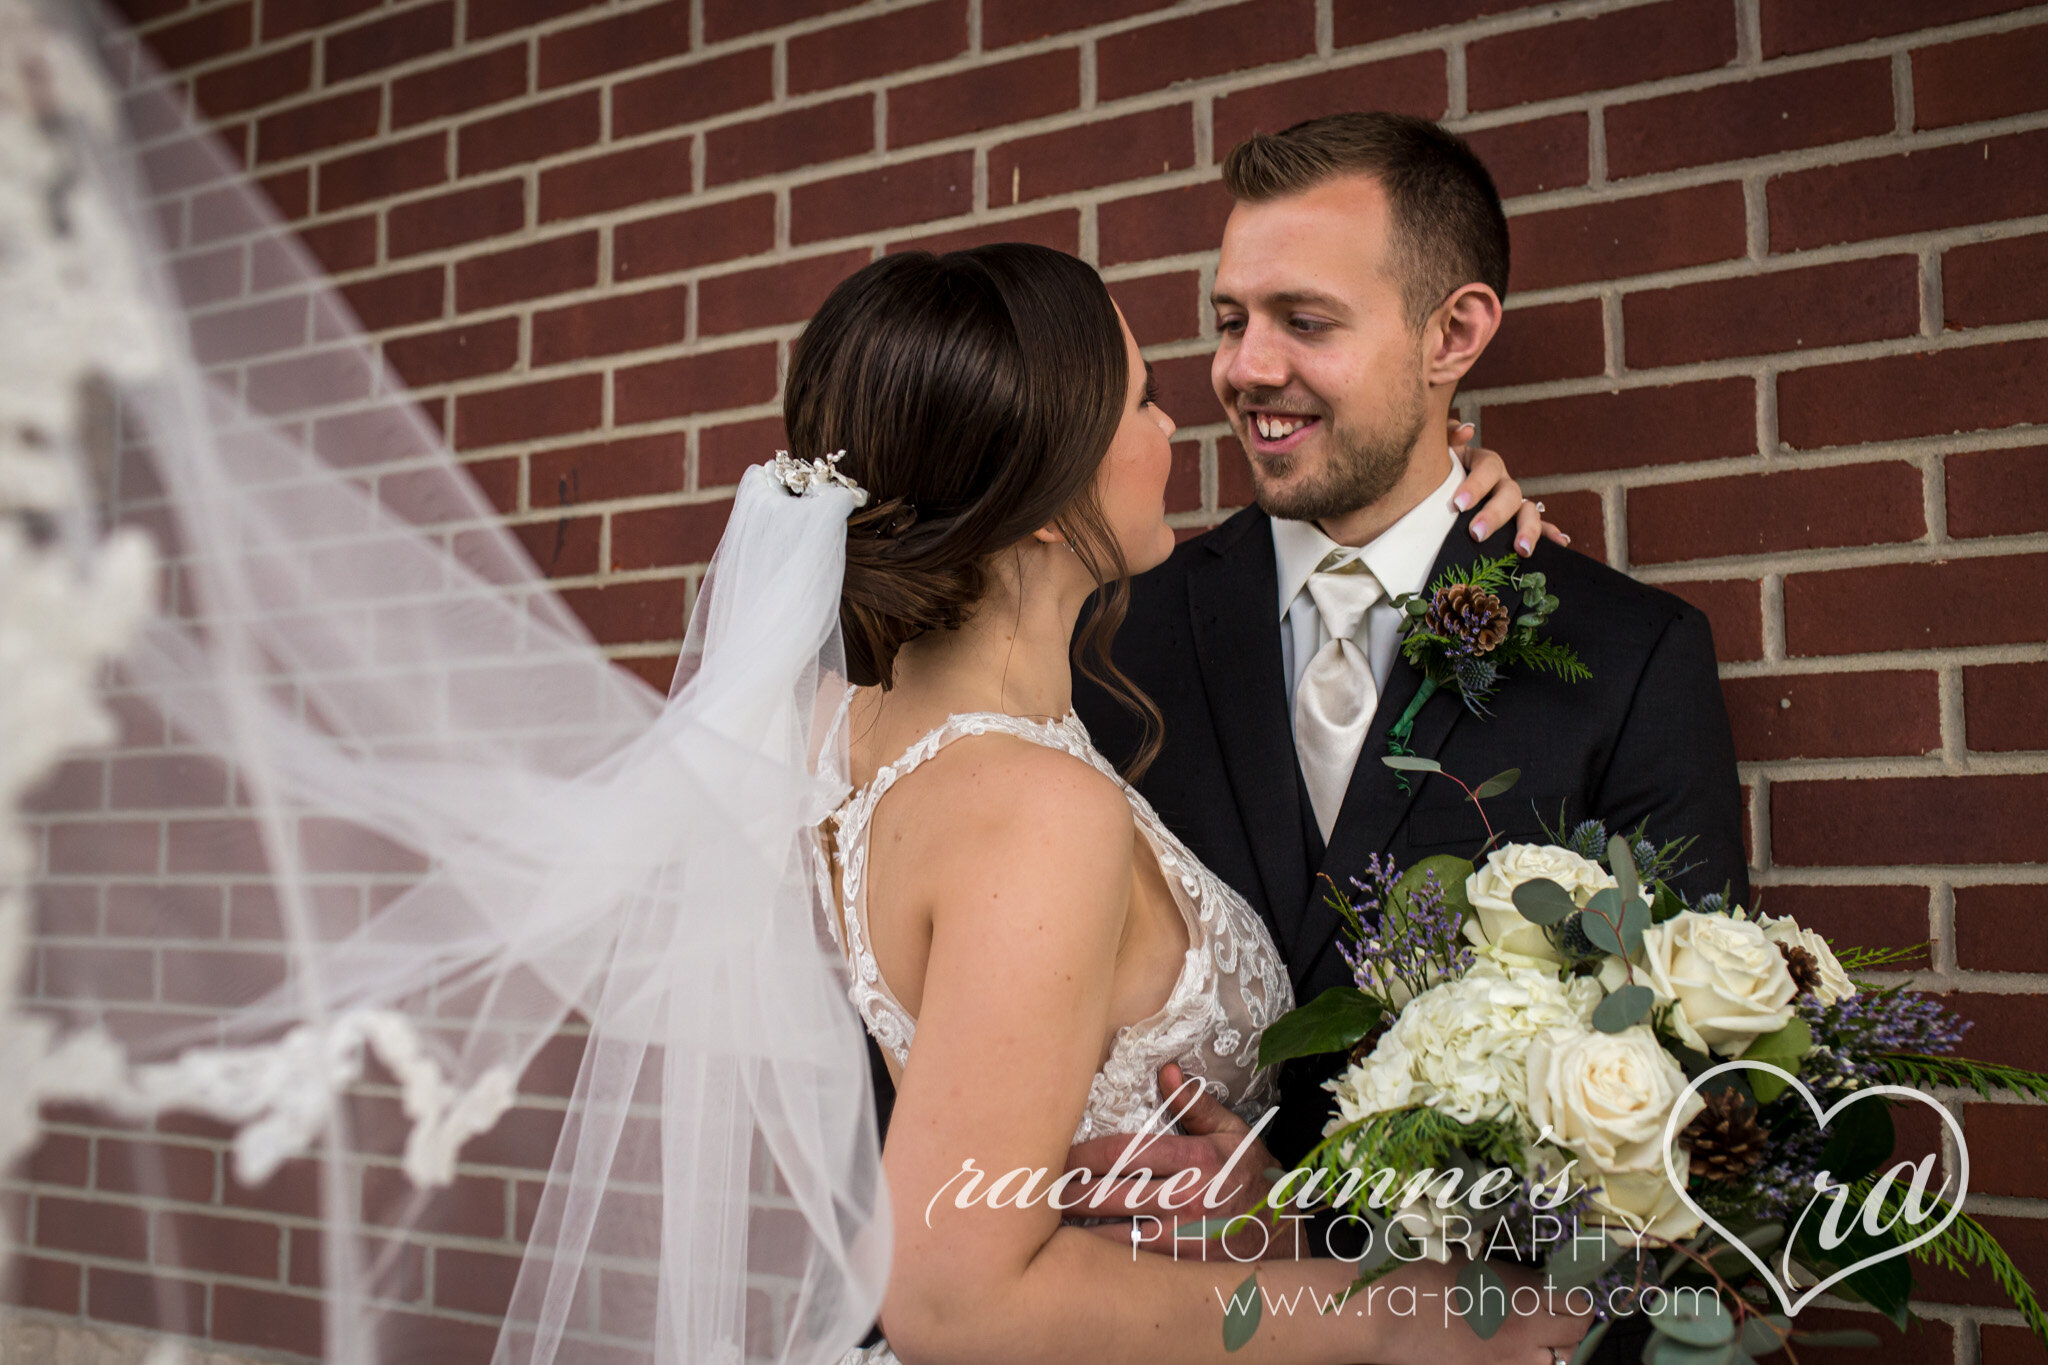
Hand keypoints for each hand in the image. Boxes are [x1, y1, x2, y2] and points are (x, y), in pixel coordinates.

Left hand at [1061, 1062, 1299, 1259]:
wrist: (1291, 1240)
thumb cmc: (1256, 1182)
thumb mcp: (1235, 1136)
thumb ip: (1196, 1105)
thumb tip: (1166, 1070)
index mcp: (1196, 1159)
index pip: (1124, 1154)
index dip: (1082, 1156)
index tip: (1054, 1156)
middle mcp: (1188, 1197)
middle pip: (1110, 1194)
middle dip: (1068, 1193)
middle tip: (1031, 1192)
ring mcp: (1185, 1237)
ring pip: (1115, 1234)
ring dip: (1077, 1230)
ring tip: (1041, 1226)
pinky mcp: (1184, 1268)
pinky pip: (1133, 1263)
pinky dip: (1102, 1260)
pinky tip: (1076, 1257)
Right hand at [1373, 1258, 1593, 1364]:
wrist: (1388, 1312)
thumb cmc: (1425, 1274)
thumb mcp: (1478, 1264)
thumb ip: (1518, 1279)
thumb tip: (1542, 1285)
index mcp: (1525, 1297)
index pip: (1580, 1307)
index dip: (1578, 1300)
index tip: (1568, 1294)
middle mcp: (1526, 1333)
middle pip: (1574, 1337)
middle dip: (1571, 1326)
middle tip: (1556, 1314)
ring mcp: (1509, 1361)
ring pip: (1555, 1362)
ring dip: (1553, 1349)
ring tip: (1535, 1336)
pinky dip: (1526, 1362)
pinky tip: (1508, 1349)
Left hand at [1446, 418, 1568, 556]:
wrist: (1435, 490)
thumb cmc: (1437, 469)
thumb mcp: (1440, 449)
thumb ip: (1448, 436)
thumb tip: (1467, 430)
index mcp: (1485, 464)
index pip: (1488, 469)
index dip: (1476, 485)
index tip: (1458, 504)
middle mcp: (1503, 483)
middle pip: (1510, 494)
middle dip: (1495, 515)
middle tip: (1476, 534)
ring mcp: (1512, 503)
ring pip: (1528, 512)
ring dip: (1529, 529)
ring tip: (1522, 550)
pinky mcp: (1515, 523)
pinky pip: (1538, 527)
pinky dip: (1549, 534)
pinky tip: (1561, 543)